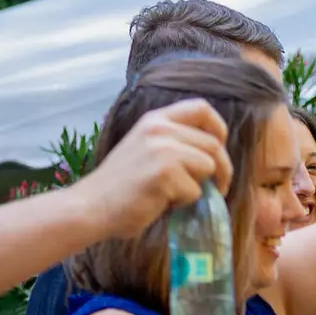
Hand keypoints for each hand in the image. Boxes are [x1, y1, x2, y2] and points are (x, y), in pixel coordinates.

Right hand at [74, 99, 233, 238]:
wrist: (92, 206)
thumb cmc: (122, 184)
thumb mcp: (145, 148)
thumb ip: (174, 143)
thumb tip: (212, 155)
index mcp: (155, 119)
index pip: (202, 108)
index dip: (219, 129)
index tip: (220, 150)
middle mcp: (159, 129)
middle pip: (213, 144)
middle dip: (223, 170)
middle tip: (216, 189)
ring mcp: (162, 150)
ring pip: (209, 167)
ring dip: (200, 187)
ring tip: (175, 195)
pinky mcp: (165, 174)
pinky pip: (196, 191)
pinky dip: (185, 203)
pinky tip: (162, 202)